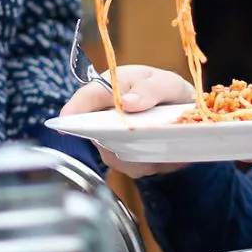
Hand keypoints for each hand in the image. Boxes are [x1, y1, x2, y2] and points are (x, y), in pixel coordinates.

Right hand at [59, 65, 197, 177]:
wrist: (185, 115)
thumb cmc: (167, 93)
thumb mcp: (167, 83)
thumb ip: (151, 89)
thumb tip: (128, 102)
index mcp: (111, 87)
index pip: (88, 96)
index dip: (75, 107)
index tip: (66, 119)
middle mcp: (103, 115)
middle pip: (95, 131)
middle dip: (113, 135)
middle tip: (137, 135)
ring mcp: (110, 139)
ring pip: (113, 153)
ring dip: (136, 152)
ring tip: (159, 143)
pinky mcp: (124, 160)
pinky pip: (131, 168)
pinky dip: (148, 163)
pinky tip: (162, 154)